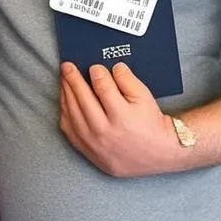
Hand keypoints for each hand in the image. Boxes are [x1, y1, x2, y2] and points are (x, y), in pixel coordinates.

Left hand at [59, 62, 182, 176]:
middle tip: (67, 66)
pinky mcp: (87, 151)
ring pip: (72, 114)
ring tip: (64, 79)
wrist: (155, 155)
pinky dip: (65, 112)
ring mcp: (93, 143)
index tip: (94, 66)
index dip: (97, 74)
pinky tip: (65, 99)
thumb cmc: (151, 124)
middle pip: (83, 100)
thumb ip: (128, 81)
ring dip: (65, 93)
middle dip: (73, 79)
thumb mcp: (145, 98)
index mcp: (122, 118)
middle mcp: (105, 132)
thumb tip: (113, 67)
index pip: (103, 89)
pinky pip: (68, 129)